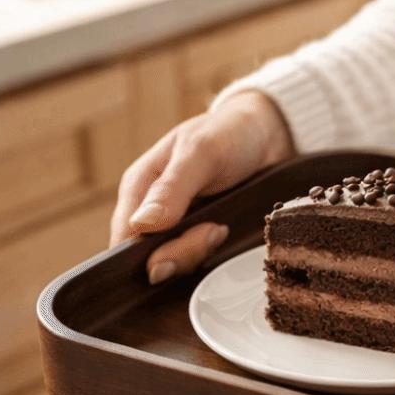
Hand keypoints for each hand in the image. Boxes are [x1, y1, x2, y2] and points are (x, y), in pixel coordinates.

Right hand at [110, 91, 293, 282]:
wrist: (268, 134)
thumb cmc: (229, 133)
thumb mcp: (201, 152)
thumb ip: (171, 188)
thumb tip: (140, 225)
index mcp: (139, 188)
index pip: (125, 239)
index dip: (147, 256)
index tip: (180, 251)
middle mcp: (153, 210)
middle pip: (151, 257)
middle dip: (184, 253)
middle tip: (215, 230)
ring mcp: (179, 224)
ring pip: (178, 261)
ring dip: (202, 252)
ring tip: (222, 227)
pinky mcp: (203, 233)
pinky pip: (201, 258)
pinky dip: (215, 252)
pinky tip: (228, 233)